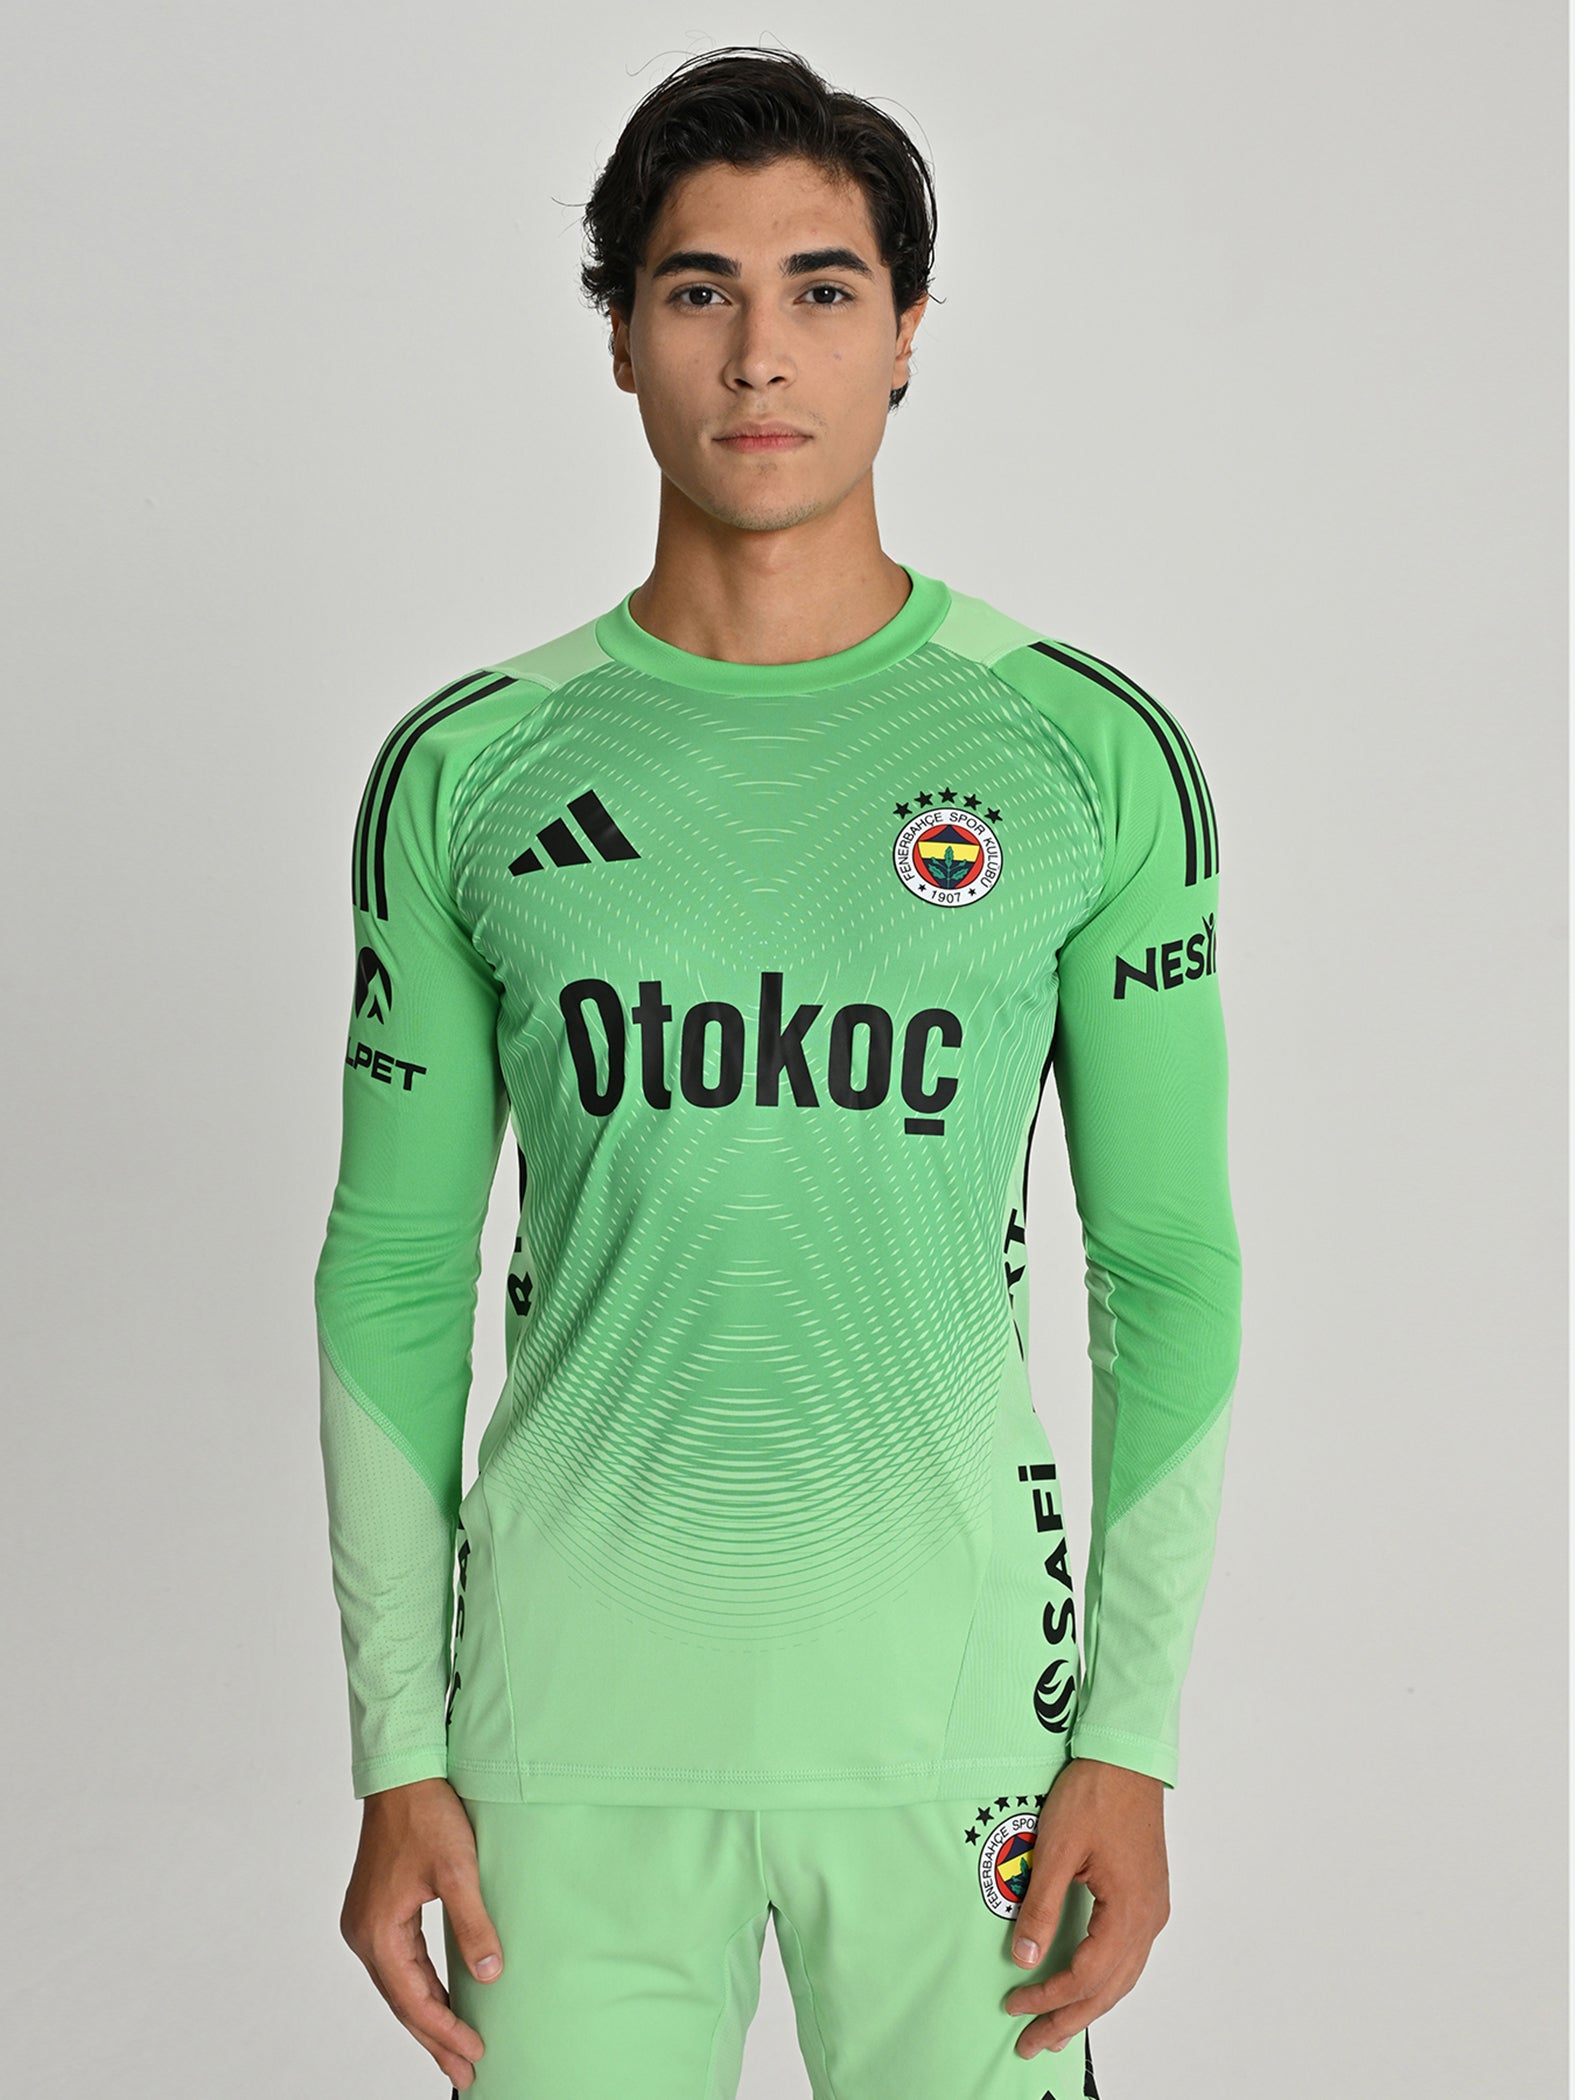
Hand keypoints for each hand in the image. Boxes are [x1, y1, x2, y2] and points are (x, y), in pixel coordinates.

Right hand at [338, 1775, 503, 2090]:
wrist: (402, 1774)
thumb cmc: (426, 1814)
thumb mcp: (457, 1869)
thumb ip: (474, 1924)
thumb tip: (491, 1973)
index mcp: (379, 1931)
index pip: (414, 1999)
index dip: (445, 2030)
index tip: (475, 2052)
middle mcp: (364, 1934)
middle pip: (402, 2002)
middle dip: (435, 2037)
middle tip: (466, 2071)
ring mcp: (366, 1923)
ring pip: (399, 1985)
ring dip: (427, 2016)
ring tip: (456, 2048)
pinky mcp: (376, 1911)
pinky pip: (398, 1964)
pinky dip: (419, 1987)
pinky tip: (439, 2000)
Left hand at [1002, 1756, 1169, 2058]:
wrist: (1126, 1756)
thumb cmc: (1095, 1793)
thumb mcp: (1057, 1848)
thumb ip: (1041, 1906)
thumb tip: (1023, 1957)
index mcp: (1130, 1910)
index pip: (1087, 1976)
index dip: (1049, 1998)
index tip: (1015, 2007)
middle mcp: (1149, 1919)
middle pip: (1109, 1990)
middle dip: (1068, 2020)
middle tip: (1031, 2044)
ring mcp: (1153, 1910)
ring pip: (1122, 1978)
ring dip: (1087, 2006)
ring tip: (1054, 2029)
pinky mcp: (1148, 1897)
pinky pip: (1127, 1957)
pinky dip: (1103, 1981)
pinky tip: (1084, 1988)